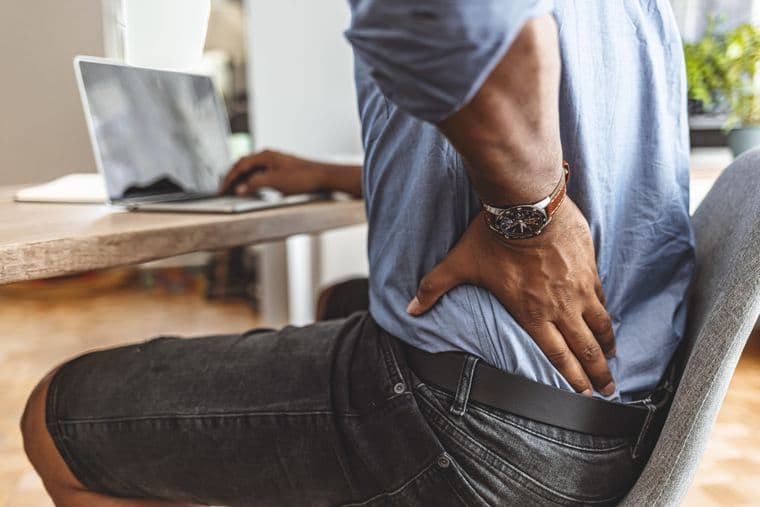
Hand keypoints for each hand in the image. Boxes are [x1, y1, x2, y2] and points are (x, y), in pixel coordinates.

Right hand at [220, 150, 324, 195]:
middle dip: (231, 177)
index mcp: (265, 156)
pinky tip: (251, 189)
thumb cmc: (303, 177)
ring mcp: (275, 163)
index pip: (240, 165)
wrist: (324, 177)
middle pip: (243, 165)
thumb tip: (238, 188)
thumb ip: (254, 184)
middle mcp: (269, 157)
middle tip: (223, 190)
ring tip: (233, 190)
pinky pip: (260, 174)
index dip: (229, 179)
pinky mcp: (281, 170)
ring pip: (252, 170)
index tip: (221, 190)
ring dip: (241, 179)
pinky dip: (251, 181)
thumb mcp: (275, 181)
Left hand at [407, 198, 615, 395]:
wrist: (527, 204)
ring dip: (607, 346)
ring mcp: (578, 289)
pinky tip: (607, 320)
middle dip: (597, 374)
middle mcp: (560, 307)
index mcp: (532, 314)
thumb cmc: (492, 237)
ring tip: (612, 359)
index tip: (584, 395)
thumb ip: (435, 288)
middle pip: (585, 349)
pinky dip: (604, 313)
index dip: (573, 379)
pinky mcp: (588, 269)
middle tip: (608, 390)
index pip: (557, 357)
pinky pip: (600, 298)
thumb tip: (410, 308)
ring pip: (599, 325)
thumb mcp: (460, 263)